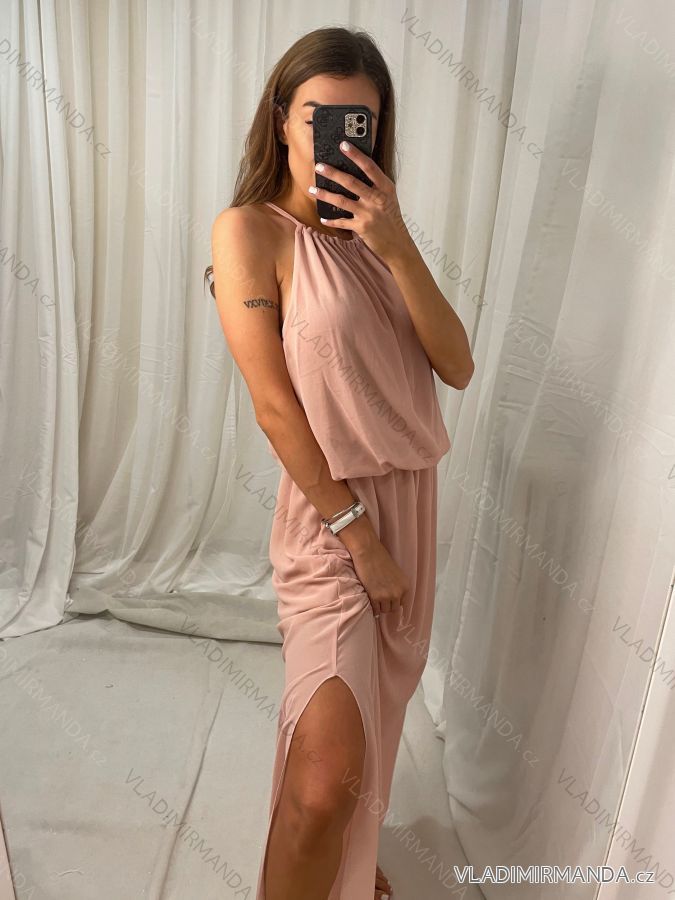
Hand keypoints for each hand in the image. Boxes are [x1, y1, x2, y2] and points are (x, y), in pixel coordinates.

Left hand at [309, 142, 415, 263]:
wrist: (397, 243)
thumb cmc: (391, 218)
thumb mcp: (388, 198)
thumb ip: (375, 185)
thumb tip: (353, 171)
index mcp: (385, 188)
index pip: (369, 167)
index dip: (356, 155)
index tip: (343, 145)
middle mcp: (377, 199)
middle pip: (351, 182)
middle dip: (333, 173)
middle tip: (319, 166)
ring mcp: (368, 214)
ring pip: (342, 201)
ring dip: (325, 194)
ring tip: (312, 189)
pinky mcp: (361, 228)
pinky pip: (342, 222)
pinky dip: (331, 220)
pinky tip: (323, 217)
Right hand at [349, 537, 410, 620]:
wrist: (368, 552)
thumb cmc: (380, 559)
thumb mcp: (396, 574)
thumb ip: (397, 586)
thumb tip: (393, 597)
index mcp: (405, 586)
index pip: (402, 603)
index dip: (394, 601)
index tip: (388, 599)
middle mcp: (398, 593)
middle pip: (394, 609)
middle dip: (387, 605)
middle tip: (380, 600)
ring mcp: (387, 596)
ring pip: (385, 611)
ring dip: (380, 607)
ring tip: (374, 600)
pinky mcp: (375, 597)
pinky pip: (375, 610)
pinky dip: (373, 608)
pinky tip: (370, 602)